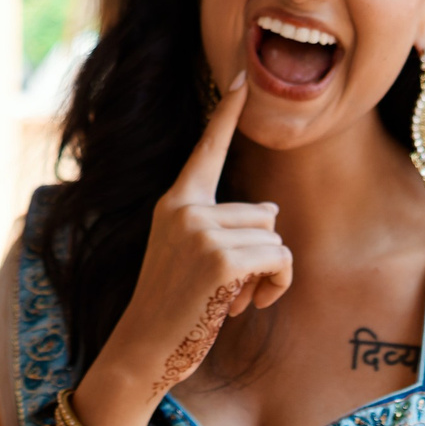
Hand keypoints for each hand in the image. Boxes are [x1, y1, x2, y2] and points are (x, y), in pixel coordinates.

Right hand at [87, 70, 290, 401]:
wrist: (144, 349)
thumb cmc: (172, 310)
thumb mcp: (191, 258)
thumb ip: (224, 227)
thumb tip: (272, 210)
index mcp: (175, 202)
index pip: (207, 151)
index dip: (226, 114)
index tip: (242, 77)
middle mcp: (185, 208)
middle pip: (265, 213)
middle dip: (261, 256)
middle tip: (227, 290)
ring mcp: (201, 231)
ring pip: (275, 237)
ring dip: (270, 275)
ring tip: (233, 300)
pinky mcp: (220, 259)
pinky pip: (280, 260)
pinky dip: (276, 287)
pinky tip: (246, 307)